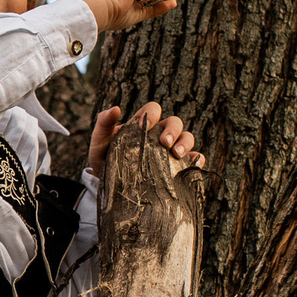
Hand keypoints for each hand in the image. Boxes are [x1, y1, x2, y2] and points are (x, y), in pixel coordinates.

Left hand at [87, 100, 203, 180]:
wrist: (110, 188)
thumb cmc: (105, 160)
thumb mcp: (99, 142)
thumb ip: (103, 123)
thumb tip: (115, 109)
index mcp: (143, 124)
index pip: (153, 110)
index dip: (153, 113)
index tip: (147, 124)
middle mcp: (159, 134)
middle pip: (175, 123)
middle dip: (173, 131)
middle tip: (165, 143)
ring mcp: (170, 151)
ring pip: (187, 138)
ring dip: (185, 144)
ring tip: (177, 155)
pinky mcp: (178, 168)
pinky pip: (194, 160)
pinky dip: (197, 160)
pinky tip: (192, 165)